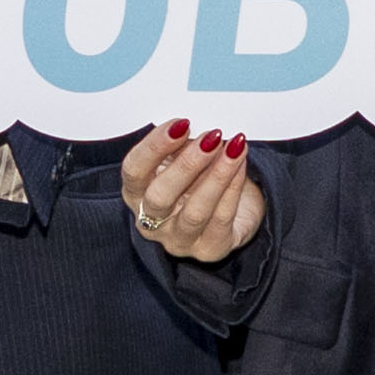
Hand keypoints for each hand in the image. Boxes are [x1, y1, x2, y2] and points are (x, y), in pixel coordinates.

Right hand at [122, 121, 264, 262]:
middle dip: (187, 164)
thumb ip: (181, 144)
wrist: (234, 209)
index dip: (154, 146)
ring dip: (216, 176)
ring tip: (233, 150)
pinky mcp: (210, 249)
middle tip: (211, 138)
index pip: (134, 170)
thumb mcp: (183, 157)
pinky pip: (222, 219)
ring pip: (195, 212)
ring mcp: (179, 240)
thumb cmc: (199, 180)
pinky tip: (240, 165)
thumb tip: (192, 128)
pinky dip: (233, 188)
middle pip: (160, 196)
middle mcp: (151, 221)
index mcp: (136, 193)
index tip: (180, 124)